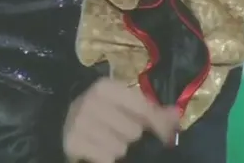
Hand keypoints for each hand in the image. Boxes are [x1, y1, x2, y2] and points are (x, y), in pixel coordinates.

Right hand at [62, 78, 179, 162]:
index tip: (165, 136)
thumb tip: (176, 114)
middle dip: (131, 137)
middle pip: (133, 131)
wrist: (67, 126)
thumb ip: (153, 112)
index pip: (142, 107)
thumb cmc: (103, 115)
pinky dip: (106, 159)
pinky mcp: (72, 142)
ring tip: (109, 143)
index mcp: (105, 87)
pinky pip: (106, 159)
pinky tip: (99, 152)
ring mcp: (78, 122)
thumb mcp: (126, 107)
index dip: (157, 124)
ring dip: (119, 150)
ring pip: (120, 148)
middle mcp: (89, 101)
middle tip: (122, 134)